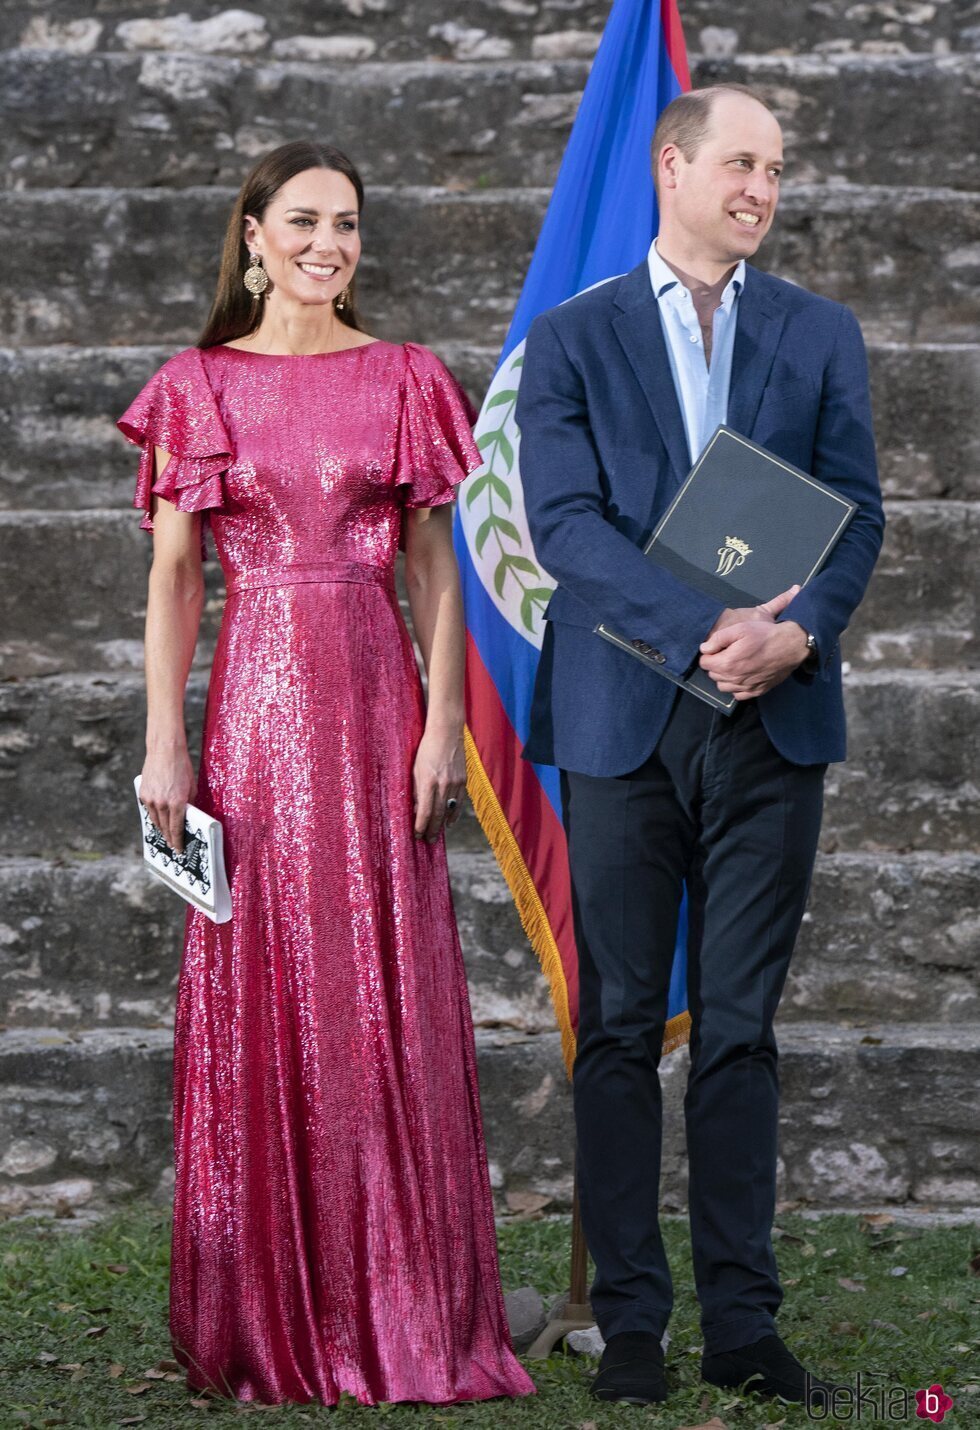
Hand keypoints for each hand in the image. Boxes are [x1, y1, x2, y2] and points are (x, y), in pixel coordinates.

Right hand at [139, 749, 195, 852]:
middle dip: (170, 838)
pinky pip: (149, 811)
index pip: (177, 828)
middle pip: (165, 828)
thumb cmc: (182, 766)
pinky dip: (154, 817)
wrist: (164, 750)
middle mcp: (162, 803)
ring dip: (161, 829)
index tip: (179, 849)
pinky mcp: (143, 794)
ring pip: (155, 821)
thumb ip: (190, 804)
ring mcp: (150, 799)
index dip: (178, 841)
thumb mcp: (192, 787)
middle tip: (174, 846)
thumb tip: (189, 816)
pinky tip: (159, 821)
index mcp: (177, 802)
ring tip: (166, 836)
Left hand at [413, 726, 465, 842]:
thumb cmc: (426, 748)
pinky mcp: (463, 780)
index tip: (417, 835)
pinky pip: (459, 802)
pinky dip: (454, 814)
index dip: (420, 825)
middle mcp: (443, 785)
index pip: (424, 811)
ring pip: (449, 810)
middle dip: (432, 830)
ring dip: (442, 824)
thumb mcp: (415, 769)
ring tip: (436, 834)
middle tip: (428, 841)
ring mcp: (455, 783)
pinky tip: (449, 822)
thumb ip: (416, 790)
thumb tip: (416, 808)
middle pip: (437, 814)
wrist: (447, 732)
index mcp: (428, 782)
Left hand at [699, 585, 807, 700]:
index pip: (704, 663)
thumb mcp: (740, 628)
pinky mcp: (757, 691)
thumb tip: (704, 649)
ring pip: (723, 687)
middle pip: (713, 675)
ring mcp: (746, 687)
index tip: (719, 648)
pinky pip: (738, 695)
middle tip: (728, 653)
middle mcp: (734, 679)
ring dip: (724, 677)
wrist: (790, 646)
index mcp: (727, 663)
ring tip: (734, 665)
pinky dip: (737, 688)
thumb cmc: (765, 635)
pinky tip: (743, 676)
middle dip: (716, 664)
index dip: (709, 654)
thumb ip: (718, 639)